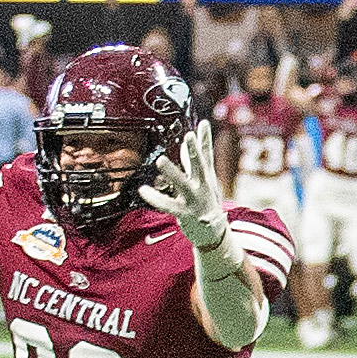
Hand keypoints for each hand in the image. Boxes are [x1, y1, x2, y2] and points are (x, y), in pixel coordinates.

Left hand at [140, 125, 229, 248]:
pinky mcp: (184, 213)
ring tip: (161, 160)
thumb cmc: (207, 202)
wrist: (214, 234)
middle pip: (200, 167)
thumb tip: (193, 135)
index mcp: (206, 178)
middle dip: (194, 152)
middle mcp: (202, 187)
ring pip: (183, 185)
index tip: (201, 124)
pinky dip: (155, 198)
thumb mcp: (206, 179)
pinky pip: (167, 205)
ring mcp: (195, 200)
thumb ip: (197, 158)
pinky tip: (142, 190)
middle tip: (189, 137)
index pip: (206, 155)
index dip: (203, 140)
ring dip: (173, 173)